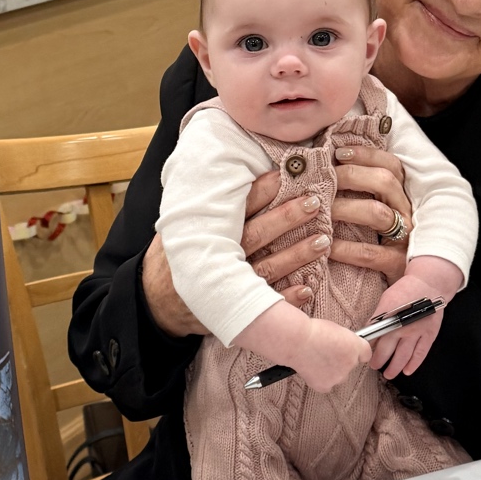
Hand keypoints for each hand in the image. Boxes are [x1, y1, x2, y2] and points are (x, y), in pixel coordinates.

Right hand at [143, 171, 324, 337]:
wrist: (158, 302)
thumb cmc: (175, 256)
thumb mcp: (181, 226)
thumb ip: (207, 206)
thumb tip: (234, 173)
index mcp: (208, 231)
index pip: (238, 207)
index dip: (263, 191)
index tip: (286, 175)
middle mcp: (220, 255)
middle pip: (258, 234)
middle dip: (287, 217)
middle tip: (314, 202)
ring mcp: (229, 283)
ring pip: (267, 267)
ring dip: (296, 255)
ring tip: (322, 240)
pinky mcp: (235, 307)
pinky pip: (266, 302)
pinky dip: (287, 297)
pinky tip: (307, 287)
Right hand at [286, 317, 373, 392]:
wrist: (296, 341)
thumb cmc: (312, 330)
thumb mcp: (335, 329)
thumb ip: (345, 340)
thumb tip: (343, 345)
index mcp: (356, 347)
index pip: (365, 354)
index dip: (356, 352)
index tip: (350, 351)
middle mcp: (351, 363)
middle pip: (350, 365)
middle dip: (341, 361)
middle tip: (326, 353)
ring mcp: (339, 376)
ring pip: (339, 376)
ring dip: (332, 371)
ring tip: (317, 360)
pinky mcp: (325, 385)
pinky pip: (327, 386)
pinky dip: (321, 381)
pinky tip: (312, 371)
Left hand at [330, 141, 412, 283]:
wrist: (398, 289)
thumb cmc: (372, 242)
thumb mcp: (369, 213)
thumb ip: (357, 191)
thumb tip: (326, 164)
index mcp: (402, 197)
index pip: (391, 165)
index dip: (366, 155)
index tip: (338, 153)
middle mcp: (407, 214)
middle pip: (386, 182)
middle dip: (352, 176)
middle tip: (323, 179)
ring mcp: (405, 240)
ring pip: (378, 214)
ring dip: (346, 208)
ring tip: (321, 210)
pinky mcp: (398, 266)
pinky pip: (371, 254)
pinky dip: (346, 248)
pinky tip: (327, 246)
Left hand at [369, 258, 462, 378]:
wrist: (428, 283)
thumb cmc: (406, 289)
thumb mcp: (387, 298)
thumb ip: (378, 315)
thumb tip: (368, 330)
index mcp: (390, 316)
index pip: (375, 336)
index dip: (369, 347)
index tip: (363, 353)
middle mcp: (402, 326)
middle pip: (387, 349)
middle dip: (379, 360)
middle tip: (374, 366)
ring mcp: (417, 331)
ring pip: (404, 355)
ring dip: (395, 367)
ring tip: (388, 374)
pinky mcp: (429, 334)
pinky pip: (421, 353)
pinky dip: (414, 363)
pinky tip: (407, 371)